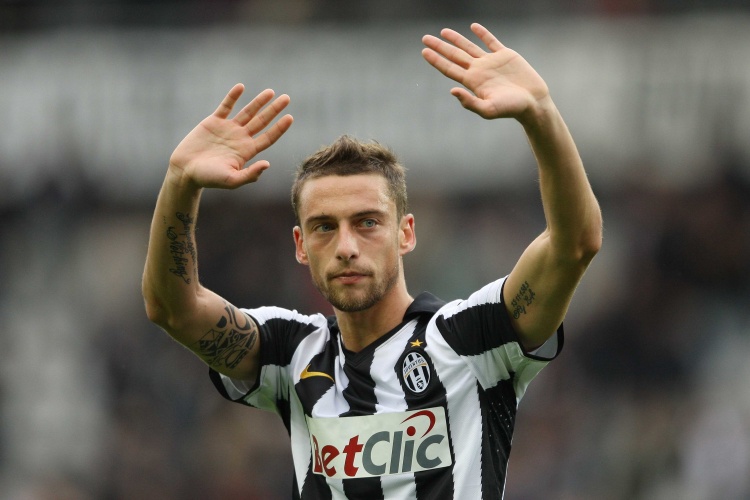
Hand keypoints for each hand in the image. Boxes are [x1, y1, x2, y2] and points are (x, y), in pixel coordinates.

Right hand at [169, 84, 293, 188]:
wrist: (185, 170)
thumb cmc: (208, 178)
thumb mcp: (232, 180)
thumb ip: (250, 174)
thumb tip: (267, 164)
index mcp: (247, 151)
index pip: (268, 137)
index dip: (279, 128)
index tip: (290, 117)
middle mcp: (240, 138)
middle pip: (262, 121)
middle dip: (274, 110)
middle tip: (287, 98)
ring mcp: (228, 129)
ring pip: (247, 112)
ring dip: (259, 101)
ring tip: (271, 92)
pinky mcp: (213, 122)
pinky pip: (226, 106)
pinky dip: (233, 96)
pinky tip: (241, 87)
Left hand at [422, 23, 549, 121]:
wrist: (533, 102)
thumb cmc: (511, 109)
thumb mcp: (488, 110)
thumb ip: (470, 102)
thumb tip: (452, 91)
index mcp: (472, 82)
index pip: (449, 68)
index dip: (436, 60)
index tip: (424, 51)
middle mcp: (479, 70)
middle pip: (454, 56)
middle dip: (439, 47)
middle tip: (425, 38)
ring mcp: (491, 62)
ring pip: (469, 47)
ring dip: (456, 39)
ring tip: (443, 31)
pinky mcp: (505, 55)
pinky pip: (491, 41)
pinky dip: (483, 33)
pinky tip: (474, 27)